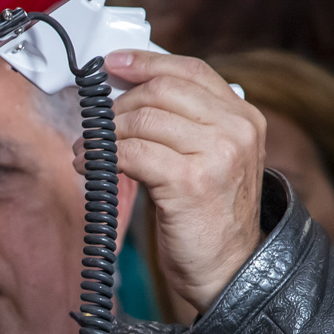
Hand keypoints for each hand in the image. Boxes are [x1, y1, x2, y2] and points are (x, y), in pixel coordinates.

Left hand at [79, 50, 265, 312]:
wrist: (229, 272)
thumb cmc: (210, 218)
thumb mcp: (212, 159)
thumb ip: (187, 124)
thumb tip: (130, 94)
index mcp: (244, 118)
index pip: (190, 70)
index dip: (146, 62)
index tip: (112, 64)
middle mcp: (236, 130)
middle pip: (161, 91)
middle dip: (119, 105)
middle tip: (97, 123)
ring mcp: (216, 154)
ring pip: (142, 120)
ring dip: (105, 133)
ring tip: (89, 149)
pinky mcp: (189, 181)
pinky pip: (133, 152)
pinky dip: (104, 156)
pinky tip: (91, 165)